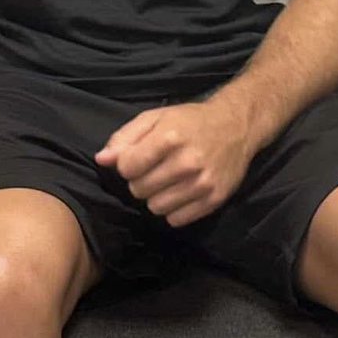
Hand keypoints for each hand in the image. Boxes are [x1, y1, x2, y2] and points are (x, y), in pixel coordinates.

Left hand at [95, 96, 255, 227]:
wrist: (235, 127)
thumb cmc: (189, 120)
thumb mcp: (155, 118)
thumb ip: (125, 137)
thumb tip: (102, 160)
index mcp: (169, 137)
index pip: (127, 167)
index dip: (126, 164)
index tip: (135, 158)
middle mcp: (187, 162)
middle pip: (139, 189)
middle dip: (139, 181)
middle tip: (153, 169)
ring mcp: (202, 184)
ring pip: (156, 208)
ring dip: (155, 196)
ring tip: (166, 181)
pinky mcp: (214, 200)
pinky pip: (176, 220)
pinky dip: (172, 209)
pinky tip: (179, 192)